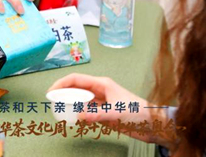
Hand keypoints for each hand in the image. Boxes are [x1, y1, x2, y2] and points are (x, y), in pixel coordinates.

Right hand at [48, 74, 173, 145]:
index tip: (51, 91)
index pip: (76, 79)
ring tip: (60, 112)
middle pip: (75, 89)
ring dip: (70, 105)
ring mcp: (100, 103)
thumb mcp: (117, 112)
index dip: (61, 84)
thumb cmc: (139, 112)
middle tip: (52, 103)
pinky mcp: (103, 114)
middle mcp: (99, 91)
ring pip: (79, 101)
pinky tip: (74, 120)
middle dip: (63, 94)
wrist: (155, 126)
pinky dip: (78, 115)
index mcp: (101, 84)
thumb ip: (97, 114)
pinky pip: (86, 112)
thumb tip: (77, 116)